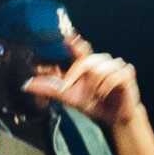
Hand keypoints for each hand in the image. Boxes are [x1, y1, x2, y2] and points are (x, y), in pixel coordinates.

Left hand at [23, 40, 141, 127]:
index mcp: (87, 64)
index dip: (74, 43)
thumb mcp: (68, 97)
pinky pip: (113, 77)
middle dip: (79, 78)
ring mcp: (115, 65)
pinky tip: (107, 93)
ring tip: (97, 95)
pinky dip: (106, 88)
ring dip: (94, 87)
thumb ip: (50, 89)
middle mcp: (101, 61)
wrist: (114, 118)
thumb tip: (26, 84)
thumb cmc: (94, 104)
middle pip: (86, 61)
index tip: (68, 36)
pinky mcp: (127, 72)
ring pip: (99, 70)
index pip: (79, 50)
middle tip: (79, 92)